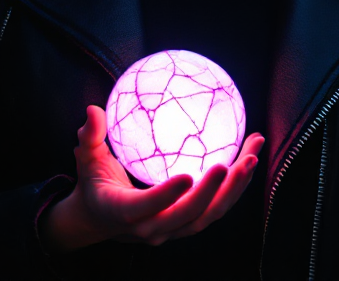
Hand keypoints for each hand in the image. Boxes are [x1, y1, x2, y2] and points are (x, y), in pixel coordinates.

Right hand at [41, 105, 264, 252]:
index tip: (187, 176)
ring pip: (209, 215)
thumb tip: (93, 110)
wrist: (100, 219)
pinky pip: (215, 208)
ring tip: (252, 156)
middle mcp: (152, 227)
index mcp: (124, 212)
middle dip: (214, 192)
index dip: (167, 196)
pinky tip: (248, 157)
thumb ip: (89, 138)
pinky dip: (234, 187)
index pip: (148, 207)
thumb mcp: (86, 160)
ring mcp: (173, 229)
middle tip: (234, 163)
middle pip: (189, 216)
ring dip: (235, 189)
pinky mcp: (187, 223)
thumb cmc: (93, 183)